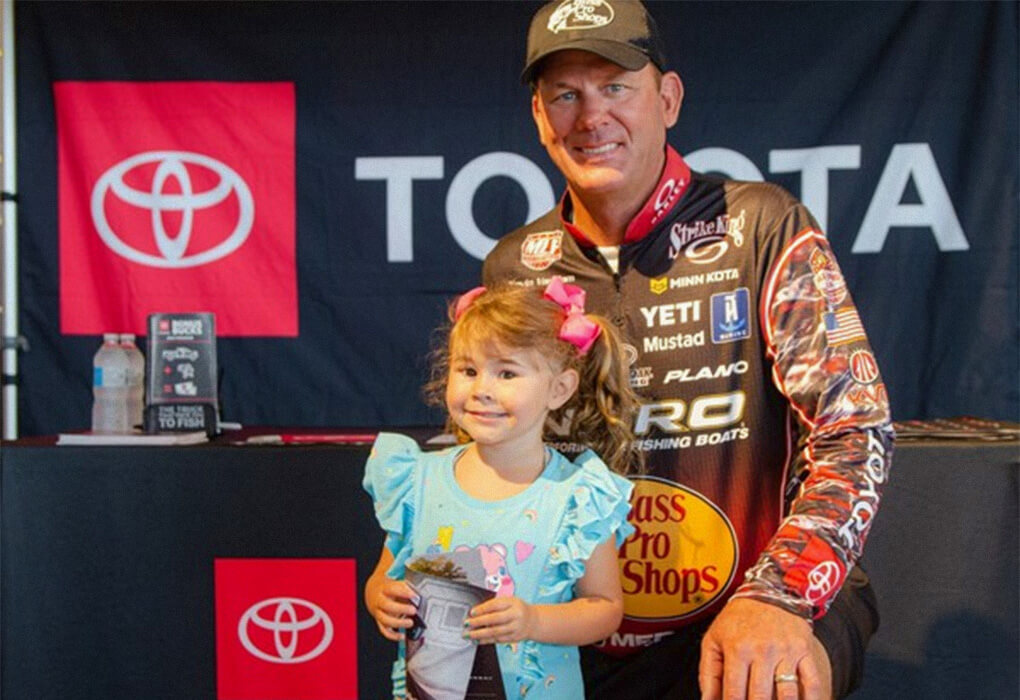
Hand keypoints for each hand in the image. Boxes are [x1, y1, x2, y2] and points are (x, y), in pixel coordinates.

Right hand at [368, 577, 418, 641]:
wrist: (372, 591)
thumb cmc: (388, 588)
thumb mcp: (396, 582)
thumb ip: (406, 588)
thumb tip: (417, 597)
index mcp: (384, 588)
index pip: (392, 589)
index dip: (403, 592)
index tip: (414, 595)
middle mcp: (379, 600)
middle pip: (387, 605)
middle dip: (401, 609)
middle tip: (413, 610)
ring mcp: (378, 612)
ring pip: (385, 620)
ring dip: (398, 623)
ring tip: (410, 622)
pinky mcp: (379, 621)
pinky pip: (384, 630)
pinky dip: (393, 635)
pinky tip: (402, 636)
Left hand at [464, 596, 536, 643]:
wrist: (533, 621)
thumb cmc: (517, 608)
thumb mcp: (509, 601)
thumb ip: (495, 605)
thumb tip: (477, 612)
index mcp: (513, 603)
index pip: (495, 605)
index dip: (482, 609)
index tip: (472, 612)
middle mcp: (515, 615)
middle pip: (494, 619)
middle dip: (479, 622)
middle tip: (467, 623)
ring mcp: (515, 628)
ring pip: (495, 632)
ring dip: (480, 634)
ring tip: (469, 635)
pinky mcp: (513, 638)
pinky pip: (498, 640)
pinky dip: (486, 640)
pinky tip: (478, 640)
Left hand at [698, 598, 831, 699]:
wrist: (769, 591)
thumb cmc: (737, 619)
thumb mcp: (714, 639)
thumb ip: (708, 673)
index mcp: (737, 649)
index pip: (734, 694)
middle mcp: (762, 650)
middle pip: (760, 698)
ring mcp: (786, 651)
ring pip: (786, 696)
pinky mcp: (804, 651)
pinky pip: (812, 684)